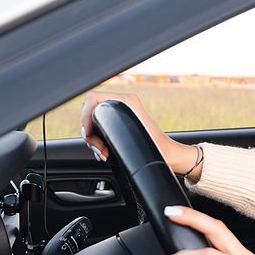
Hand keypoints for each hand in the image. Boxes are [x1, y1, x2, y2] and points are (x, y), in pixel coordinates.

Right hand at [80, 91, 199, 176]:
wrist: (169, 155)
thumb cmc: (156, 148)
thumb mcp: (130, 135)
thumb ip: (109, 128)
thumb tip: (91, 130)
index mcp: (127, 101)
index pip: (93, 99)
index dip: (85, 116)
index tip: (89, 134)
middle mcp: (124, 103)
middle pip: (91, 112)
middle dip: (90, 133)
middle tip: (99, 148)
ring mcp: (123, 113)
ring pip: (95, 123)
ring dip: (94, 140)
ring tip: (103, 153)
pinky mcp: (122, 123)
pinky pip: (101, 129)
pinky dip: (99, 141)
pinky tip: (104, 152)